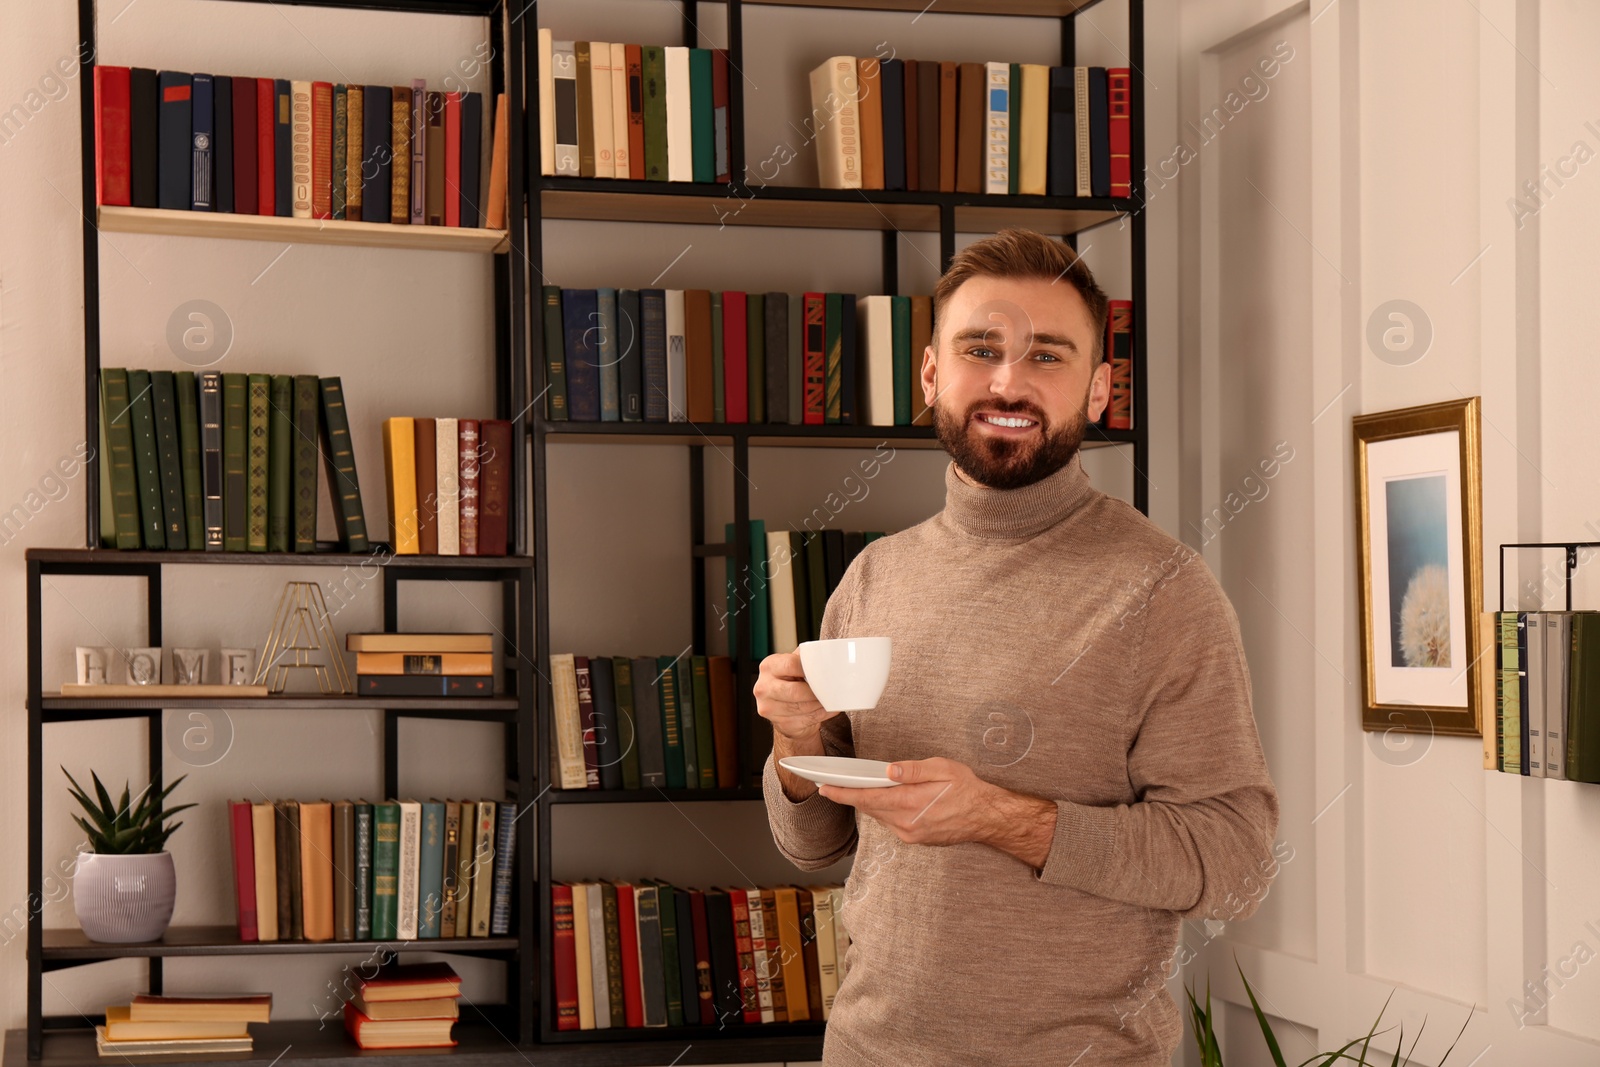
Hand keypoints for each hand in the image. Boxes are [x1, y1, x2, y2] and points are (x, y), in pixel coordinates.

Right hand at [754, 652, 836, 742]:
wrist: (785, 707)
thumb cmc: (793, 682)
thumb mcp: (795, 665)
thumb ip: (806, 659)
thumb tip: (826, 654)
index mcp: (768, 667)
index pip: (791, 665)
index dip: (810, 669)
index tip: (824, 672)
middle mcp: (764, 687)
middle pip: (795, 691)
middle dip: (815, 691)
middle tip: (830, 689)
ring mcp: (769, 708)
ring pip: (802, 707)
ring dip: (821, 704)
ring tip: (830, 699)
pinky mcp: (780, 724)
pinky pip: (806, 720)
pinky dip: (821, 714)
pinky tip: (826, 709)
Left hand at [820, 757, 1058, 867]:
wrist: (986, 816)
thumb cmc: (966, 789)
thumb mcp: (942, 769)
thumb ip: (913, 770)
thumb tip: (889, 771)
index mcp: (910, 803)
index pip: (867, 798)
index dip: (843, 793)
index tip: (824, 788)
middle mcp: (906, 823)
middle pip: (869, 808)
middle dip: (851, 795)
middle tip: (833, 783)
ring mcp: (910, 834)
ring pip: (879, 816)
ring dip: (868, 802)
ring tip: (857, 787)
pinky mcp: (915, 839)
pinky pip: (891, 822)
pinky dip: (884, 810)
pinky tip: (885, 799)